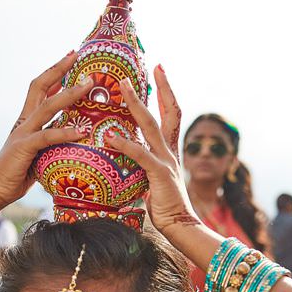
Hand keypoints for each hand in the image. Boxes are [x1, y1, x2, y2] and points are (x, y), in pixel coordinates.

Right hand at [0, 53, 92, 207]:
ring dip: (69, 93)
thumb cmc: (19, 174)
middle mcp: (23, 121)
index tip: (71, 57)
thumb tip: (74, 136)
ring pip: (47, 106)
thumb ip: (51, 141)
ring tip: (88, 84)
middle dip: (59, 69)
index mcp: (26, 120)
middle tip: (76, 54)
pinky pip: (48, 136)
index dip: (55, 71)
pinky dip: (66, 132)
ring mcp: (23, 132)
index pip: (40, 88)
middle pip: (40, 86)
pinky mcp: (24, 147)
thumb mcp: (39, 152)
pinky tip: (82, 130)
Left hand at [107, 66, 197, 235]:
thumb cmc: (163, 206)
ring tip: (122, 87)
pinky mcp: (159, 174)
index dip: (167, 92)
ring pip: (151, 126)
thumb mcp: (151, 179)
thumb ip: (141, 164)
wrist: (179, 225)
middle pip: (167, 111)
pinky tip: (111, 136)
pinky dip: (125, 144)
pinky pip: (140, 154)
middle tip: (152, 65)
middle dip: (160, 88)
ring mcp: (166, 160)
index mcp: (169, 150)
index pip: (171, 114)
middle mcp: (170, 150)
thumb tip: (124, 155)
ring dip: (135, 105)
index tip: (160, 72)